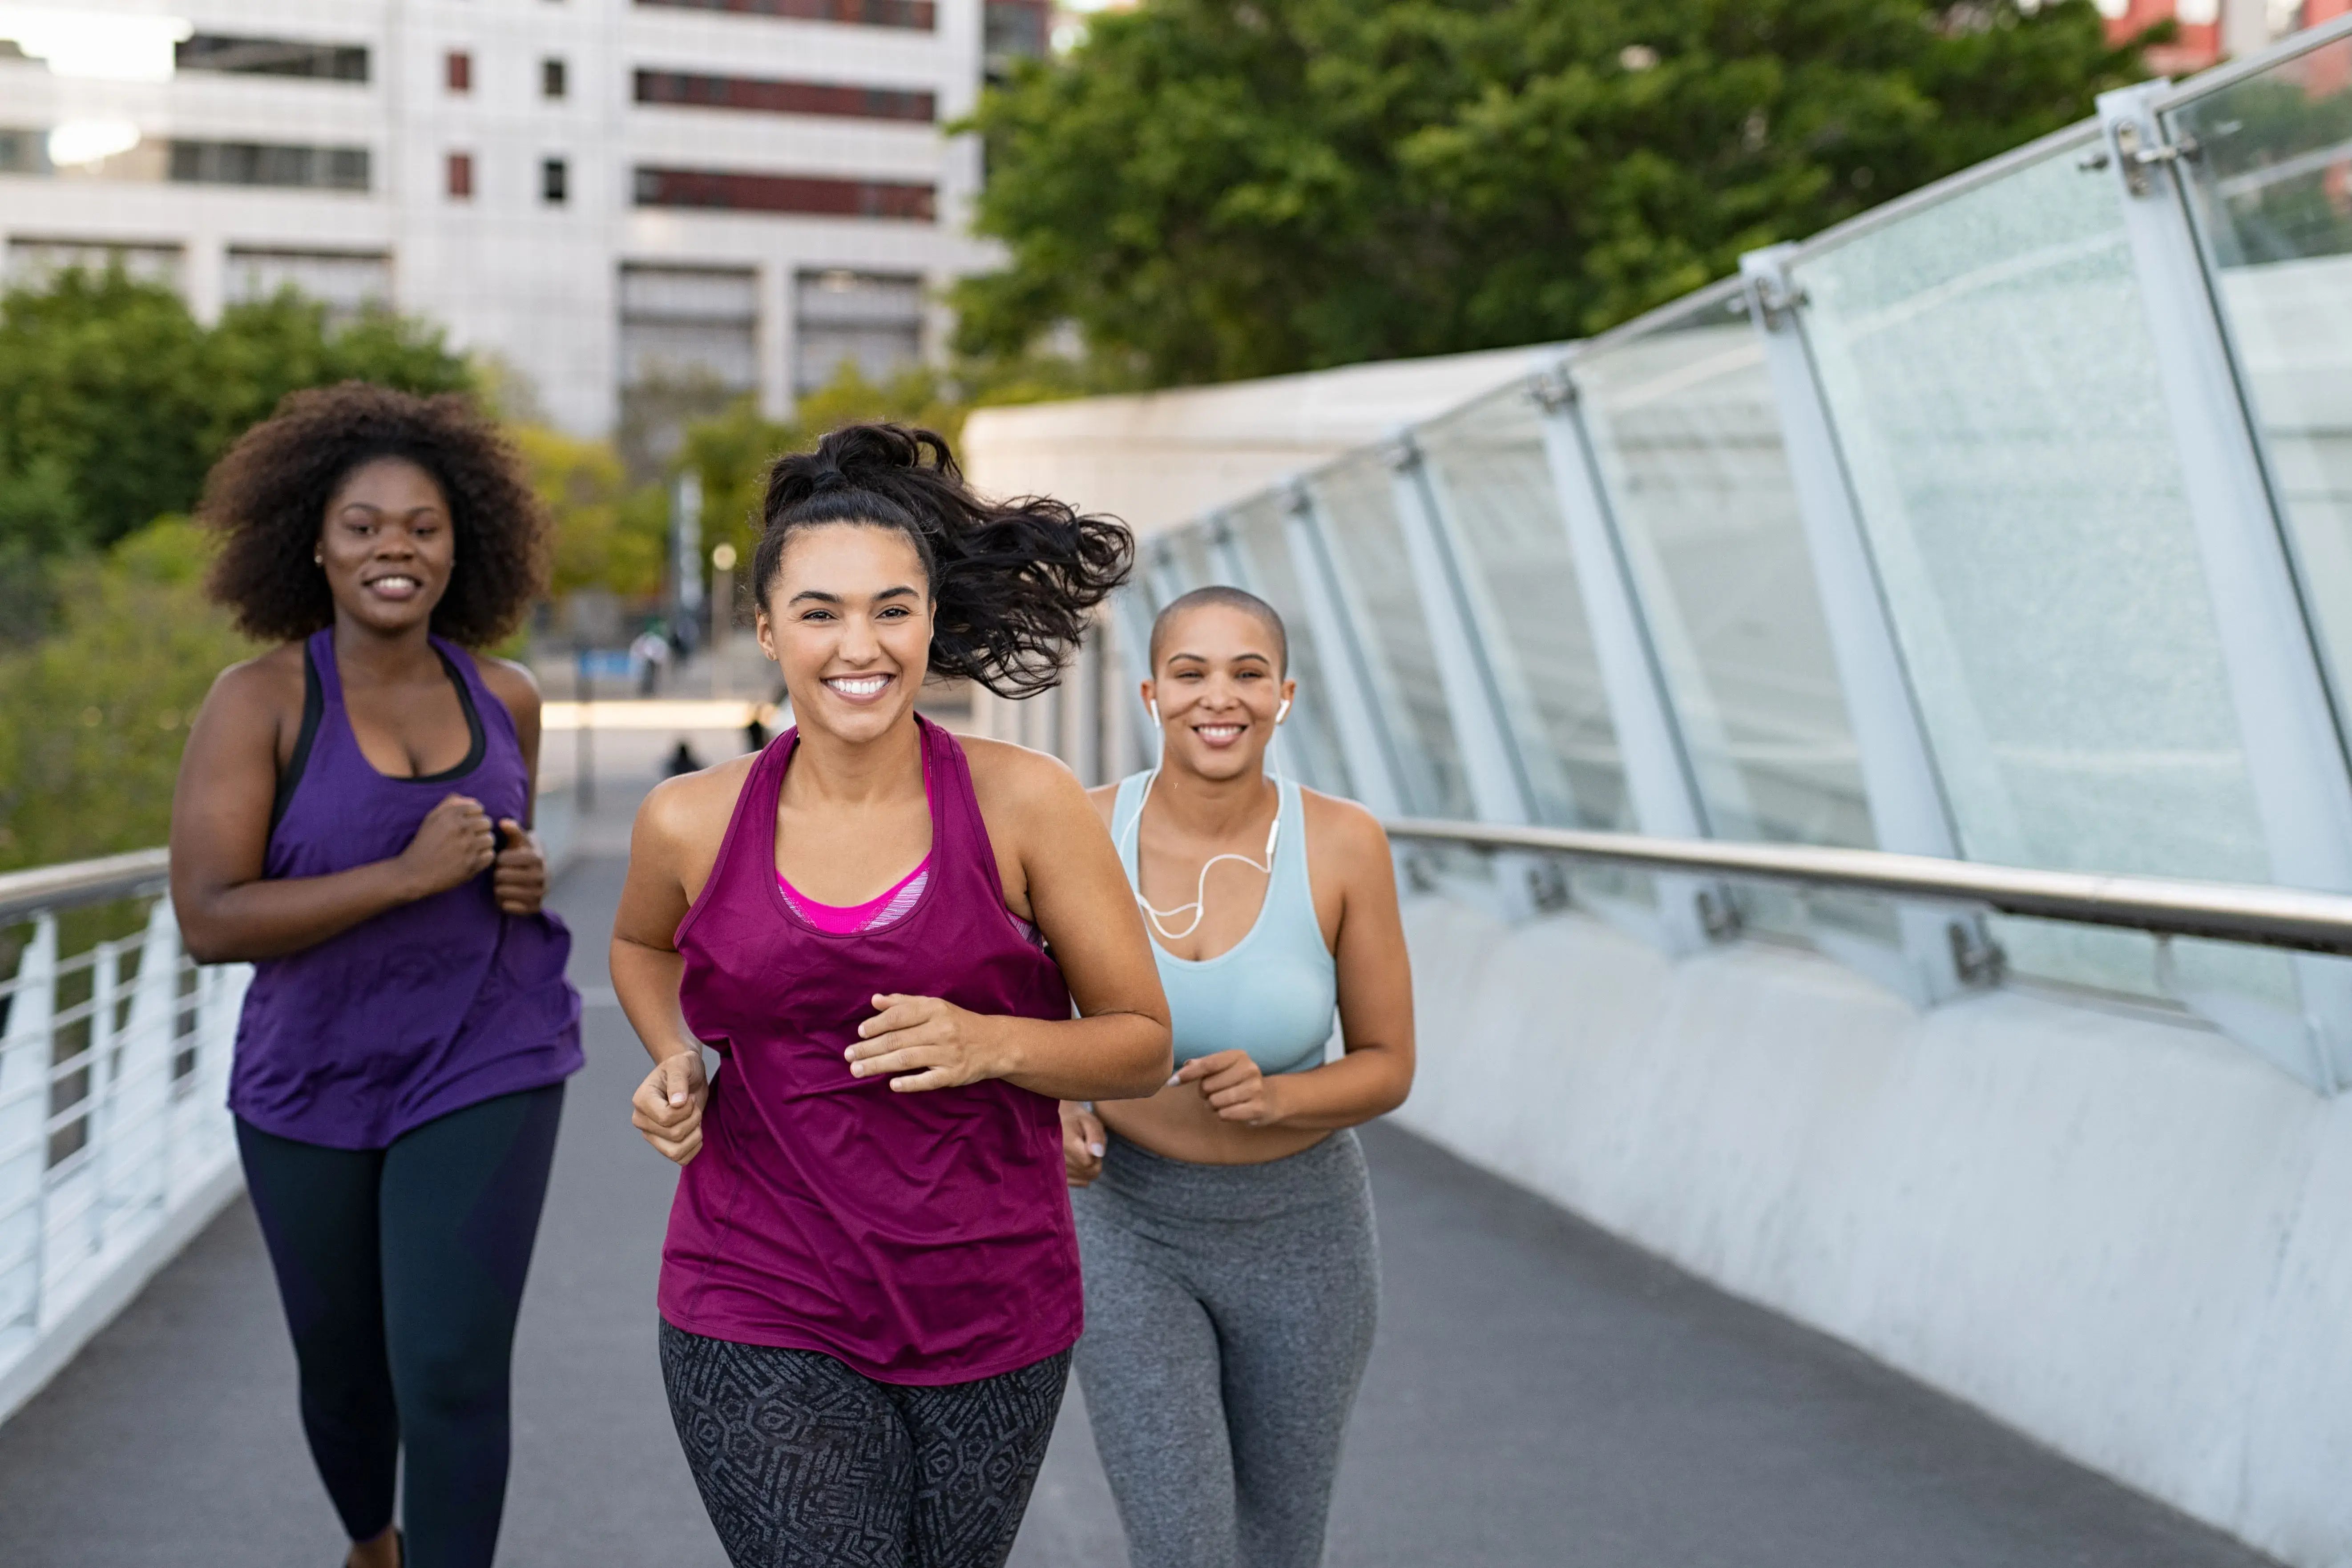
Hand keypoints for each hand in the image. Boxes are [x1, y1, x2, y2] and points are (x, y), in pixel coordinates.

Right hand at [396, 794, 495, 898]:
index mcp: (451, 815)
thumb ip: (451, 804)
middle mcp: (461, 828)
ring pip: (490, 839)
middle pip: (487, 822)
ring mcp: (468, 847)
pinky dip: (483, 858)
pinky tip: (472, 859)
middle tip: (468, 838)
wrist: (414, 873)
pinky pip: (490, 855)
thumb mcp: (431, 819)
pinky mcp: (472, 864)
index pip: (478, 808)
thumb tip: (474, 801)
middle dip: (480, 829)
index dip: (473, 816)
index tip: (465, 825)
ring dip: (482, 844)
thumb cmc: (424, 844)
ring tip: (470, 849)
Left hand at [492, 819, 546, 913]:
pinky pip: (508, 906)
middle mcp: (541, 877)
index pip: (504, 860)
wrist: (541, 875)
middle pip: (501, 876)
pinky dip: (503, 902)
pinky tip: (508, 896)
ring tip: (503, 884)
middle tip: (502, 873)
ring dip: (498, 888)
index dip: (499, 859)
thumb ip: (514, 831)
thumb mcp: (521, 842)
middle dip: (497, 874)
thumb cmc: (524, 856)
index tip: (503, 860)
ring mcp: (539, 894)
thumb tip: (503, 822)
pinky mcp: (534, 908)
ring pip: (502, 892)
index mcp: (537, 858)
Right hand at [632, 1050, 708, 1164]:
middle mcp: (641, 1121)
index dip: (686, 1110)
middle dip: (693, 1119)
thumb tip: (677, 1103)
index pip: (666, 1118)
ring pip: (675, 1152)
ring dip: (694, 1136)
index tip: (689, 1096)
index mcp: (641, 1100)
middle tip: (694, 1105)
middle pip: (674, 1135)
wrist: (687, 1075)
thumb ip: (678, 1081)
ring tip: (695, 1118)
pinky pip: (681, 1159)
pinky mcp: (663, 1145)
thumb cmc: (683, 1067)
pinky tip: (696, 1130)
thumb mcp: (682, 1065)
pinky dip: (694, 1148)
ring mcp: (651, 1135)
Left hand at [848, 994, 1007, 1092]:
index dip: (876, 1024)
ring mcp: (948, 1053)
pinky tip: (892, 1085)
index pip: (898, 1016)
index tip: (860, 1033)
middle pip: (897, 1040)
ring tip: (858, 1070)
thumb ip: (904, 1003)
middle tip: (848, 1056)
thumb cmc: (958, 1023)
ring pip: (906, 1059)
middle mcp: (941, 1030)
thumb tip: (874, 1000)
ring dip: (878, 1065)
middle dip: (869, 1048)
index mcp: (935, 1009)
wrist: (995, 1043)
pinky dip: (909, 1082)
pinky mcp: (954, 1074)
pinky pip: (928, 1080)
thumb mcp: (935, 1007)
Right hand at [1061, 1102, 1105, 1186]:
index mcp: (1068, 1145)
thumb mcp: (1089, 1121)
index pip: (1090, 1163)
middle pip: (1088, 1173)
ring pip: (1082, 1179)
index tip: (1092, 1144)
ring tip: (1079, 1153)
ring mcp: (1054, 1169)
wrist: (1052, 1120)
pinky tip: (1076, 1163)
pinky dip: (1079, 1176)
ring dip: (1086, 1169)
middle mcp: (1058, 1160)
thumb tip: (1098, 1154)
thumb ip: (1096, 1136)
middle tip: (1087, 1148)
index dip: (1096, 1156)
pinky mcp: (1053, 1174)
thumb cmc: (1074, 1118)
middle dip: (1093, 1162)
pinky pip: (1074, 1183)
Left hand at [1177, 1049, 1286, 1126]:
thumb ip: (1202, 1065)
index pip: (1207, 1064)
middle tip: (1214, 1093)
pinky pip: (1225, 1114)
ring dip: (1212, 1105)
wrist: (1270, 1098)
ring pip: (1215, 1102)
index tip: (1171, 1082)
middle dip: (1204, 1093)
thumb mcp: (1223, 1068)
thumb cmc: (1238, 1081)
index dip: (1187, 1074)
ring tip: (1222, 1102)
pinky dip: (1223, 1115)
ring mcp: (1255, 1089)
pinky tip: (1231, 1110)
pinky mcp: (1258, 1108)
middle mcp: (1249, 1069)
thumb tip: (1184, 1065)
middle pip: (1207, 1085)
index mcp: (1238, 1056)